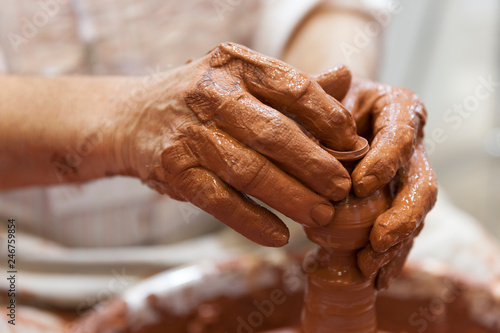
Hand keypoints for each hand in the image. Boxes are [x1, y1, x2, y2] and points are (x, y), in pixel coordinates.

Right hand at [117, 43, 358, 246]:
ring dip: (292, 198)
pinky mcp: (174, 170)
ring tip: (321, 215)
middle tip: (341, 189)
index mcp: (236, 64)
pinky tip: (279, 234)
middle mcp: (211, 94)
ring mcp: (190, 133)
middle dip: (316, 166)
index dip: (330, 119)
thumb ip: (292, 84)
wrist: (133, 117)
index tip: (352, 144)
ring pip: (251, 171)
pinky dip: (252, 222)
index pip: (295, 88)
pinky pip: (220, 202)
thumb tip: (344, 77)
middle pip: (276, 134)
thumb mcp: (241, 80)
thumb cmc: (199, 100)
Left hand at [315, 73, 437, 288]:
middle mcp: (412, 144)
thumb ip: (325, 94)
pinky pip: (404, 228)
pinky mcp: (400, 197)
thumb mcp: (326, 90)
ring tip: (371, 268)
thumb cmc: (330, 98)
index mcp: (399, 109)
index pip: (399, 135)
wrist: (340, 109)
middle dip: (402, 215)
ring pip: (416, 213)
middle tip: (377, 241)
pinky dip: (392, 254)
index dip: (384, 160)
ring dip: (397, 244)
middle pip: (422, 182)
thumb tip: (332, 96)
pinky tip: (378, 277)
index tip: (359, 185)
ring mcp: (409, 174)